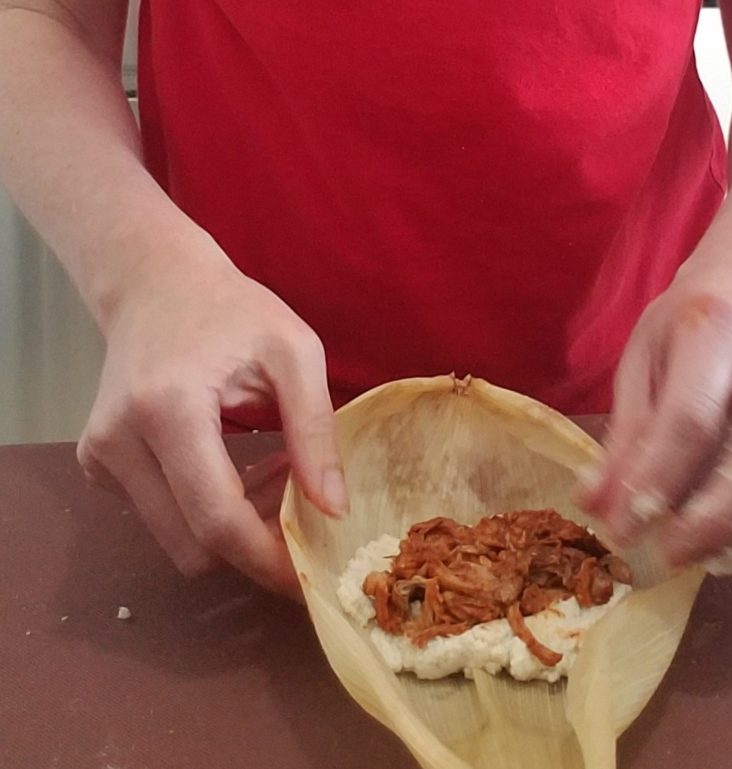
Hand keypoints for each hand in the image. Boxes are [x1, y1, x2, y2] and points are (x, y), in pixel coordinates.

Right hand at [76, 236, 345, 596]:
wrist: (155, 284)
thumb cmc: (233, 310)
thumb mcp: (295, 354)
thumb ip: (315, 431)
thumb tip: (334, 510)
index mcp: (167, 410)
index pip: (216, 519)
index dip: (267, 561)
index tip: (312, 577)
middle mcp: (118, 441)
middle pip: (192, 545)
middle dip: (254, 548)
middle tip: (303, 513)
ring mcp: (100, 456)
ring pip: (177, 539)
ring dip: (233, 528)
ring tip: (274, 477)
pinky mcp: (98, 464)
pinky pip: (162, 517)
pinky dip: (206, 509)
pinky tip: (236, 467)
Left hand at [578, 262, 731, 569]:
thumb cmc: (680, 326)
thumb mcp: (638, 363)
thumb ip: (623, 435)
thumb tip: (596, 505)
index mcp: (712, 332)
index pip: (692, 417)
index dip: (658, 479)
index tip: (624, 527)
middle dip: (715, 518)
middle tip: (670, 554)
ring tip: (702, 554)